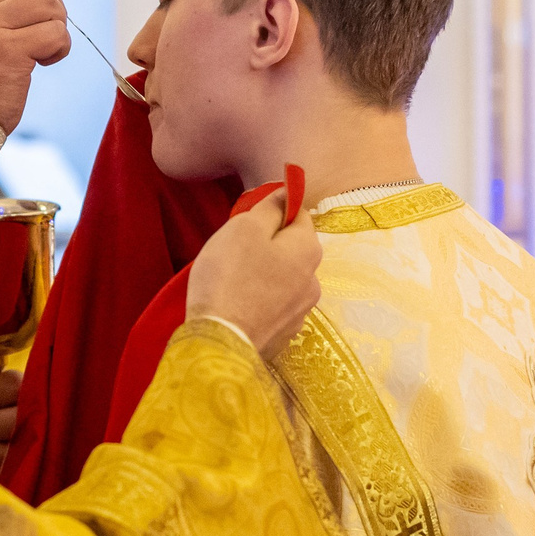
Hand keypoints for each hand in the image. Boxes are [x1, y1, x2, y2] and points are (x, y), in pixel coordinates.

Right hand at [184, 190, 320, 362]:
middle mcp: (314, 280)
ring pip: (285, 278)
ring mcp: (302, 311)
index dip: (275, 211)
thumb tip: (289, 193)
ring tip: (234, 280)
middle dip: (269, 245)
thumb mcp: (245, 228)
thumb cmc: (229, 277)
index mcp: (309, 249)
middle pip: (293, 249)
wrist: (220, 342)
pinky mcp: (285, 334)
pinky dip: (261, 300)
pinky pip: (275, 305)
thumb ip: (270, 207)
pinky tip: (239, 304)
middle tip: (235, 250)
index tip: (248, 218)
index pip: (300, 215)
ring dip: (265, 274)